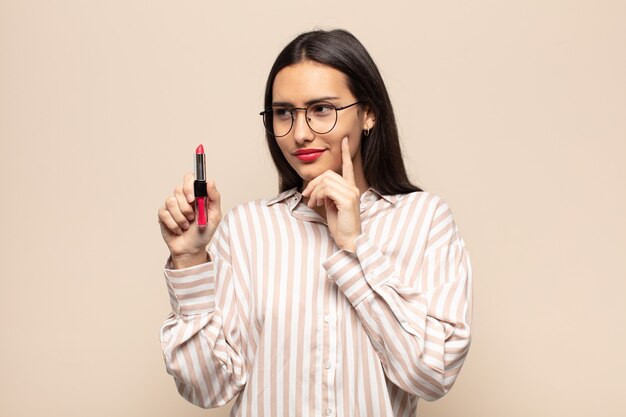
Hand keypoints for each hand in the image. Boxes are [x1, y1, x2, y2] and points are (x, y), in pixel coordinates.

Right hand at [157, 172, 221, 258]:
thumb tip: (210, 181)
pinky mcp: (163, 214)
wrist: (192, 249)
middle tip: (192, 217)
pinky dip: (174, 225)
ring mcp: (171, 206)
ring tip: (186, 225)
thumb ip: (214, 197)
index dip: (188, 186)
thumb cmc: (203, 232)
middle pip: (178, 189)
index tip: (192, 199)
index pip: (189, 178)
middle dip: (186, 207)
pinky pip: (165, 213)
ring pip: (171, 202)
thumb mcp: (214, 215)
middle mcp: (182, 198)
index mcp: (195, 195)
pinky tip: (179, 229)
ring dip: (181, 218)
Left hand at [302, 137, 361, 251]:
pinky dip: (317, 196)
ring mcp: (351, 193)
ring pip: (326, 181)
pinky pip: (327, 190)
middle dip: (314, 183)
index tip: (344, 140)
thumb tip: (318, 188)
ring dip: (315, 192)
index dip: (345, 153)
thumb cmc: (341, 225)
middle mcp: (352, 188)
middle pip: (328, 174)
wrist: (348, 239)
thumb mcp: (331, 206)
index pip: (347, 166)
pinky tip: (317, 204)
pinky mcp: (347, 200)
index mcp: (350, 188)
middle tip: (308, 195)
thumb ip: (327, 194)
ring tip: (313, 203)